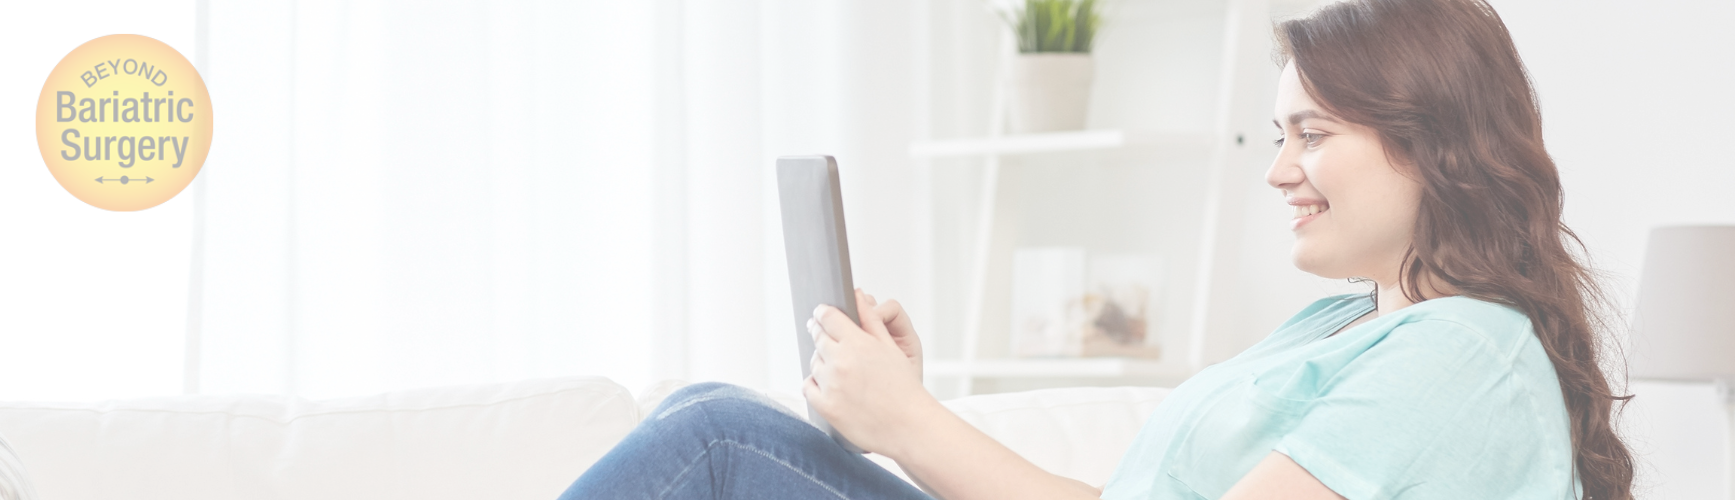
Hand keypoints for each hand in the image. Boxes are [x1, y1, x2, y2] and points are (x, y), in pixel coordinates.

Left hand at [803, 289, 940, 455]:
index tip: (822, 313)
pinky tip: (829, 385)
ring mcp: (831, 385)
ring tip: (839, 369)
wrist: (910, 426)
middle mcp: (840, 362)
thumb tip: (857, 295)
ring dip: (822, 361)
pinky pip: (808, 386)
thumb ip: (870, 320)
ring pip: (813, 362)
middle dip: (820, 333)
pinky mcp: (826, 407)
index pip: (828, 316)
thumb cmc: (904, 387)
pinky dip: (815, 384)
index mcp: (857, 343)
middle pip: (817, 337)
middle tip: (826, 337)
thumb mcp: (890, 347)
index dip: (823, 312)